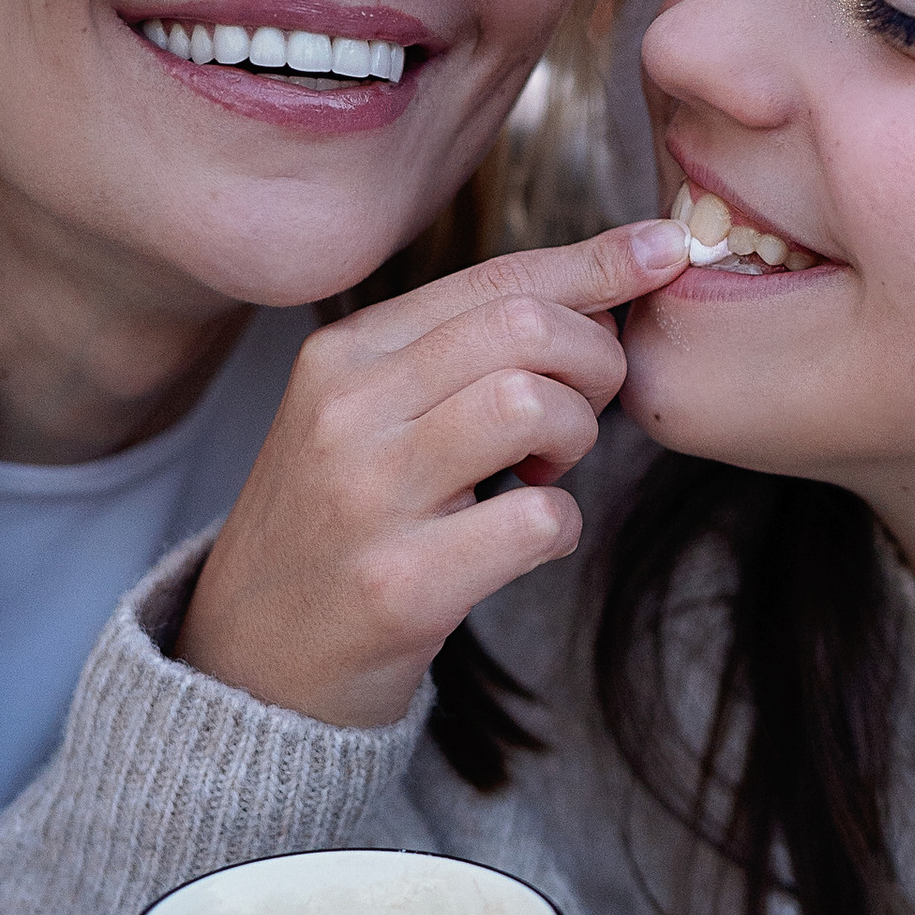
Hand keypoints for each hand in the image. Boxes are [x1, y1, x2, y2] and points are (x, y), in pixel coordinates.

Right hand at [180, 217, 689, 727]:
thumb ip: (459, 352)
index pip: (494, 279)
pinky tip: (528, 539)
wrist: (251, 663)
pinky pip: (538, 520)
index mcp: (344, 356)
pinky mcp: (400, 585)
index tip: (663, 251)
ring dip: (575, 437)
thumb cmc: (337, 527)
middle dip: (595, 362)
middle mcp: (346, 412)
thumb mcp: (367, 417)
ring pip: (531, 405)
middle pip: (524, 328)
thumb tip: (600, 285)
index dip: (596, 263)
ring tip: (545, 471)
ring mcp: (368, 498)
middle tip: (582, 411)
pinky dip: (561, 526)